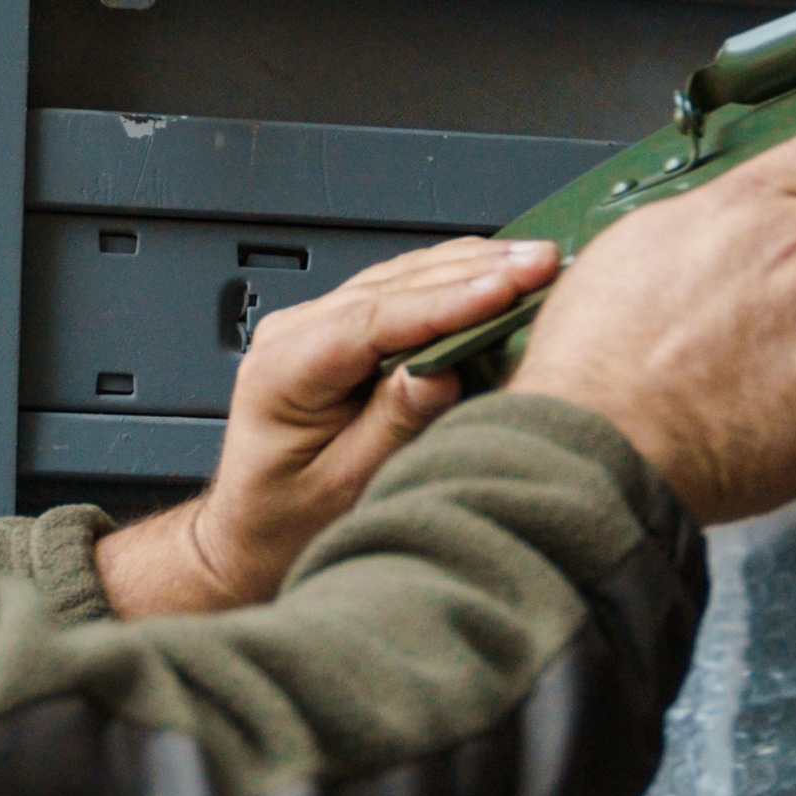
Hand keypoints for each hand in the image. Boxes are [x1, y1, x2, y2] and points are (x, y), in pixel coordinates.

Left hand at [95, 232, 557, 619]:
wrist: (253, 535)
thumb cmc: (287, 522)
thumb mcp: (343, 488)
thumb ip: (391, 426)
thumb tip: (442, 373)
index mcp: (283, 371)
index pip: (373, 319)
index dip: (446, 302)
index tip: (504, 288)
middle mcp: (294, 334)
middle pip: (394, 285)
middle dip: (475, 271)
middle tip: (542, 262)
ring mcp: (315, 325)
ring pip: (402, 277)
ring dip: (473, 265)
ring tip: (536, 260)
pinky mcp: (342, 330)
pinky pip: (402, 291)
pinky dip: (455, 278)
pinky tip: (497, 270)